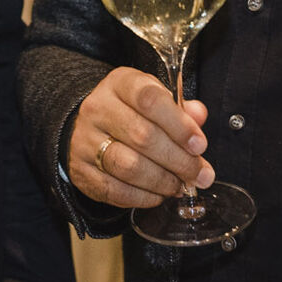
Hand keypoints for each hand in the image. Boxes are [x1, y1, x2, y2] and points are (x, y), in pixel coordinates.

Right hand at [67, 67, 211, 208]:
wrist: (88, 128)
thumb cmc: (131, 113)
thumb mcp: (155, 99)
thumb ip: (180, 108)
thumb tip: (198, 117)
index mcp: (120, 84)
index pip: (150, 98)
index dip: (179, 124)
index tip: (199, 145)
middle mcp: (98, 109)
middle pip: (142, 136)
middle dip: (179, 160)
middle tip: (199, 175)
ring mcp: (85, 140)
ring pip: (128, 166)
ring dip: (162, 181)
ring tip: (180, 186)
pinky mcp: (81, 171)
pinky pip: (114, 190)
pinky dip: (143, 197)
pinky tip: (159, 194)